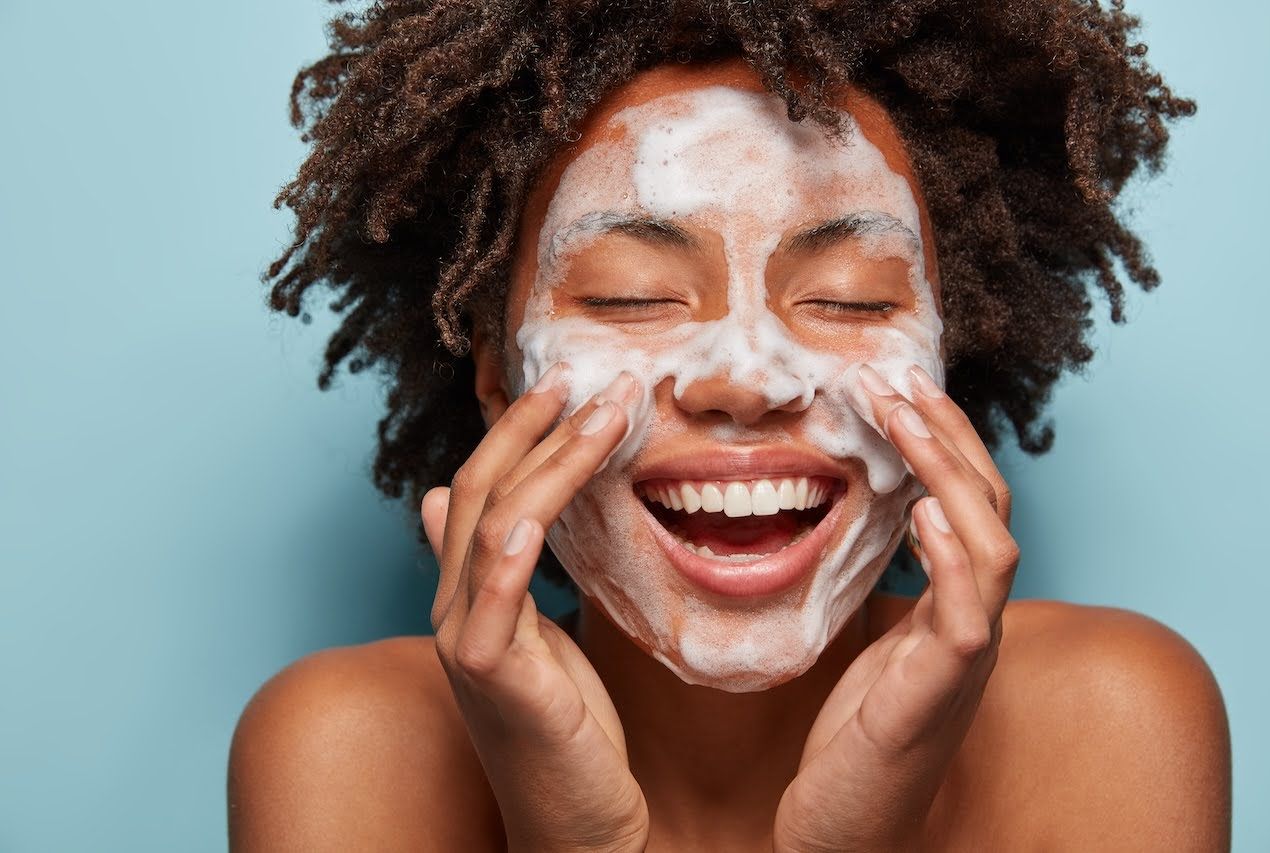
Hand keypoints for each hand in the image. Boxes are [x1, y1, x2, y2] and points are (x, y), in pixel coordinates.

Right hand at [422, 365, 648, 852]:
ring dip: (550, 462)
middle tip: (585, 377)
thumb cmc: (570, 734)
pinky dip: (508, 547)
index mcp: (472, 595)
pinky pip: (494, 596)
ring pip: (494, 525)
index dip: (518, 434)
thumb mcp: (537, 638)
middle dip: (532, 428)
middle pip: (480, 491)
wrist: (579, 826)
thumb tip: (445, 508)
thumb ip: (503, 574)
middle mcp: (456, 608)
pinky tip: (532, 507)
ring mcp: (465, 641)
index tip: (567, 387)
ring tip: (606, 413)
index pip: (483, 490)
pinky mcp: (489, 676)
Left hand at [772, 364, 1018, 852]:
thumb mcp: (863, 644)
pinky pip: (967, 612)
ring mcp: (962, 659)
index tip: (894, 388)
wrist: (841, 832)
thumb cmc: (851, 741)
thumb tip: (848, 521)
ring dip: (951, 472)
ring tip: (907, 417)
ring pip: (991, 544)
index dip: (940, 443)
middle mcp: (970, 625)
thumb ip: (872, 587)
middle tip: (896, 379)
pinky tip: (924, 507)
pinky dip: (954, 554)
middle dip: (947, 436)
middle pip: (987, 507)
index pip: (965, 505)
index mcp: (949, 608)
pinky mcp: (938, 692)